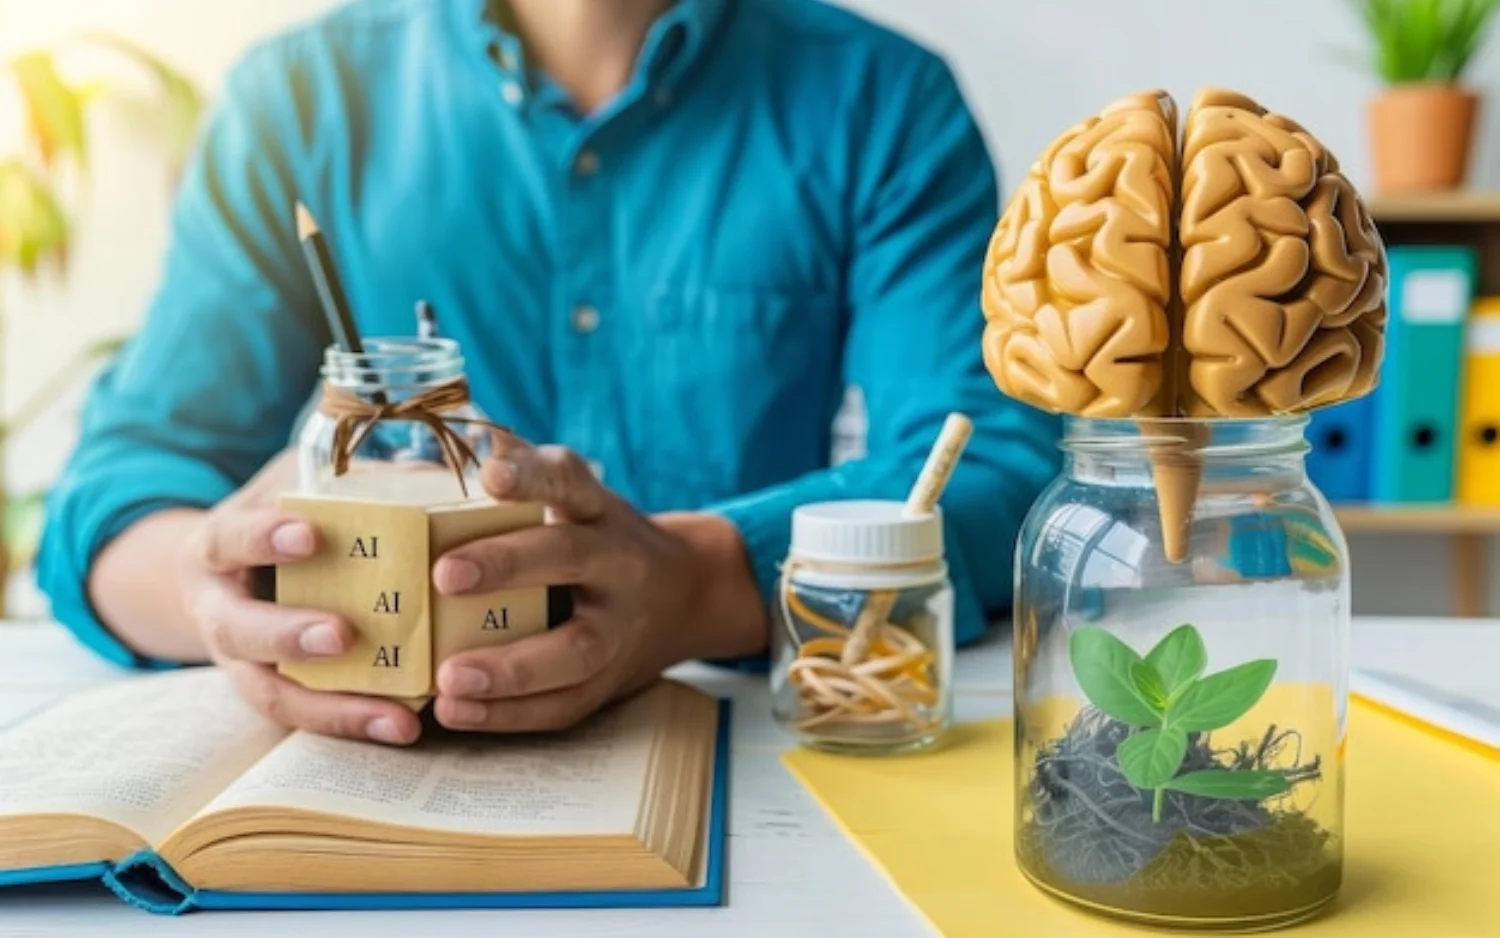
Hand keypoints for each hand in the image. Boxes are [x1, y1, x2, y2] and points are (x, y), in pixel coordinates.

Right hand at [179, 451, 422, 745]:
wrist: (227, 572)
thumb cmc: (280, 513)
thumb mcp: (297, 482)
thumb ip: (346, 476)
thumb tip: (435, 465)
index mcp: (217, 547)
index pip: (231, 539)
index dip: (263, 537)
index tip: (310, 533)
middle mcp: (217, 612)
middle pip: (239, 631)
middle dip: (289, 635)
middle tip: (342, 635)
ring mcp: (241, 663)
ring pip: (274, 695)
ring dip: (336, 709)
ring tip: (398, 719)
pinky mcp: (275, 694)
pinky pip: (310, 717)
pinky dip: (355, 723)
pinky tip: (407, 725)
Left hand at [429, 437, 767, 732]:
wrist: (687, 596)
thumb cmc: (600, 539)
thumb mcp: (578, 497)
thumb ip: (521, 471)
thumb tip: (446, 440)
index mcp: (598, 512)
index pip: (568, 483)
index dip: (532, 476)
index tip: (490, 473)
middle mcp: (617, 563)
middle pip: (570, 558)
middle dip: (510, 565)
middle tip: (446, 574)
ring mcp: (619, 628)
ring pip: (574, 650)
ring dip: (511, 668)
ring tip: (449, 679)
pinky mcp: (609, 681)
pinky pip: (564, 704)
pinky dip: (509, 714)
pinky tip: (457, 712)